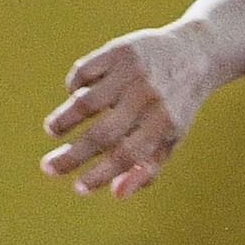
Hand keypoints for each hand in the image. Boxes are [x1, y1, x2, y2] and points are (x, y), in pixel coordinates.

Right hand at [41, 23, 217, 198]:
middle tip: (48, 168)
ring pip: (86, 101)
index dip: (101, 175)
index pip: (127, 156)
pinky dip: (74, 86)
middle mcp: (147, 98)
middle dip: (72, 155)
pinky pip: (84, 72)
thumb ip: (148, 169)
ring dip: (64, 120)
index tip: (78, 188)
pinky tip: (74, 96)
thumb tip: (116, 193)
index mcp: (164, 124)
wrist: (196, 54)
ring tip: (52, 131)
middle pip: (103, 134)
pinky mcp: (118, 50)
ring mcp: (132, 73)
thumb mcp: (172, 138)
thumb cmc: (176, 106)